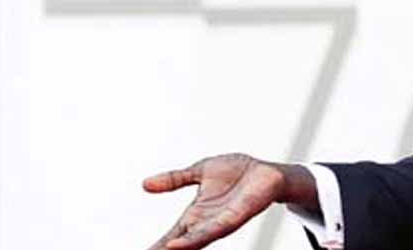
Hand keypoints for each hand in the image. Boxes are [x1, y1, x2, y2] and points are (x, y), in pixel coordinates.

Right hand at [144, 153, 285, 249]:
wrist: (267, 170)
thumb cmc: (237, 173)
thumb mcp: (200, 172)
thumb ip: (174, 179)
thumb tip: (145, 184)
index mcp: (196, 216)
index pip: (171, 237)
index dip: (156, 247)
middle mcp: (206, 224)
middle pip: (181, 245)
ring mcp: (221, 223)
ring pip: (196, 241)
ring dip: (178, 249)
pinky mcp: (236, 217)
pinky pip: (215, 230)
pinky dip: (196, 239)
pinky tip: (180, 245)